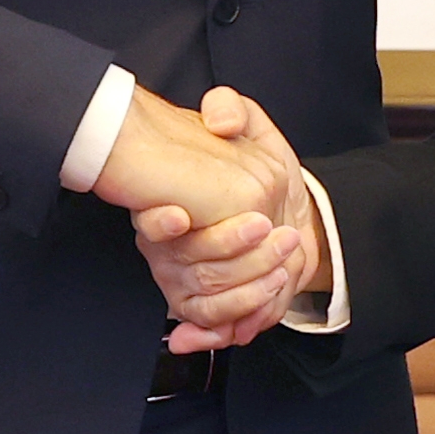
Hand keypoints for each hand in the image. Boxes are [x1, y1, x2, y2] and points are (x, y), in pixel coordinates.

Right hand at [103, 87, 318, 350]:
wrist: (280, 205)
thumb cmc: (254, 165)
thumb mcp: (247, 126)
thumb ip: (231, 108)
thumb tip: (220, 121)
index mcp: (170, 204)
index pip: (153, 220)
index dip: (159, 223)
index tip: (177, 217)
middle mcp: (170, 246)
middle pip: (192, 264)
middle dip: (231, 250)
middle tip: (274, 230)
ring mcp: (182, 276)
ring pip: (207, 298)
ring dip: (245, 288)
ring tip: (281, 267)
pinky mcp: (202, 301)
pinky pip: (210, 324)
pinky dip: (229, 325)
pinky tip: (247, 319)